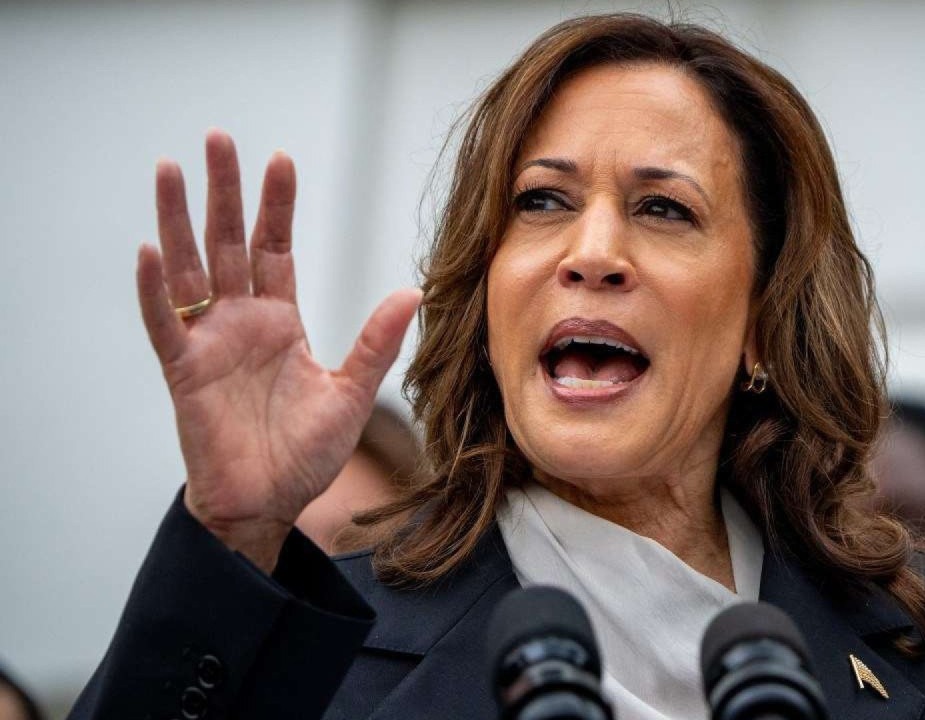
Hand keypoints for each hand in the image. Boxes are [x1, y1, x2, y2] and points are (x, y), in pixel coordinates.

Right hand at [137, 129, 420, 570]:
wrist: (269, 502)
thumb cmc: (305, 453)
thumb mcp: (351, 392)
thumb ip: (376, 342)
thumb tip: (413, 292)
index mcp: (280, 321)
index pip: (275, 248)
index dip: (276, 206)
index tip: (280, 160)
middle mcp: (242, 322)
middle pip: (228, 243)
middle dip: (224, 191)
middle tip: (218, 138)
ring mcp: (210, 343)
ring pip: (189, 269)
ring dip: (178, 221)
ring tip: (170, 170)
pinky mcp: (184, 372)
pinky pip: (165, 325)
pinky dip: (155, 292)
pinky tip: (150, 253)